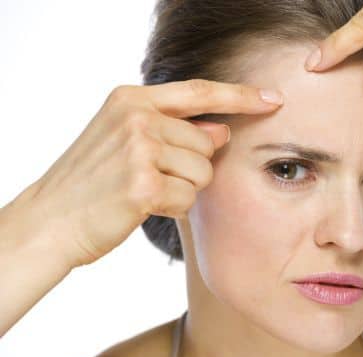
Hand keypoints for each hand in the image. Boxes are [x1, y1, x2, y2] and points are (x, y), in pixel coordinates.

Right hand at [19, 80, 282, 268]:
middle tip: (150, 177)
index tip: (273, 99)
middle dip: (192, 166)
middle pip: (208, 142)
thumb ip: (174, 129)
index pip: (200, 91)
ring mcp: (139, 149)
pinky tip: (141, 207)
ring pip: (203, 172)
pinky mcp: (144, 184)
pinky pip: (189, 198)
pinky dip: (172, 208)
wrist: (51, 220)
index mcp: (131, 99)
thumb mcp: (126, 140)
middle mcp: (137, 117)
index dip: (241, 95)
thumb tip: (223, 130)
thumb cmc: (93, 182)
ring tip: (144, 191)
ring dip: (183, 189)